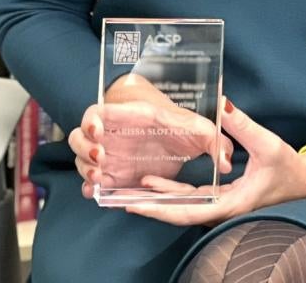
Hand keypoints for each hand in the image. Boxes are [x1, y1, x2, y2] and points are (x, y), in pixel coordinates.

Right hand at [69, 74, 232, 197]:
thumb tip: (226, 162)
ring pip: (81, 159)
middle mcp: (114, 135)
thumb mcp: (201, 131)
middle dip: (82, 147)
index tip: (97, 131)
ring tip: (98, 178)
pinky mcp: (113, 174)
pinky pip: (92, 181)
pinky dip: (89, 187)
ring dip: (84, 169)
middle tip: (98, 159)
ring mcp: (110, 155)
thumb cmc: (186, 130)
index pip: (99, 112)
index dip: (91, 120)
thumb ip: (215, 140)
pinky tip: (95, 192)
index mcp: (131, 117)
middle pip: (80, 135)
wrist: (179, 143)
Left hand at [123, 98, 305, 226]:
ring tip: (129, 190)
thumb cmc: (289, 167)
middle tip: (120, 198)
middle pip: (180, 213)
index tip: (136, 202)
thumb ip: (242, 125)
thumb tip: (222, 104)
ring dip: (158, 200)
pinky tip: (154, 184)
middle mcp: (223, 210)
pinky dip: (172, 194)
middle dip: (150, 207)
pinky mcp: (221, 199)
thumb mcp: (268, 143)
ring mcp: (221, 206)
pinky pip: (191, 200)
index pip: (189, 211)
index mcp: (232, 203)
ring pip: (183, 208)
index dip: (160, 208)